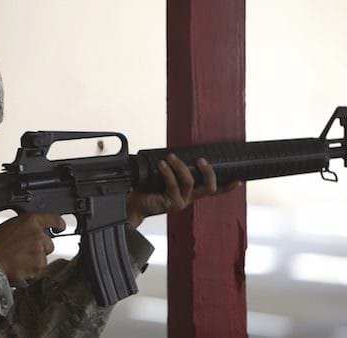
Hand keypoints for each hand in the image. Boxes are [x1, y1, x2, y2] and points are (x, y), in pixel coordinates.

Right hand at [0, 213, 65, 280]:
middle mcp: (38, 234)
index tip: (61, 227)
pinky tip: (19, 267)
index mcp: (30, 221)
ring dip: (35, 260)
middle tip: (24, 252)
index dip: (59, 224)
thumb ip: (26, 227)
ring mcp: (39, 250)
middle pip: (49, 243)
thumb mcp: (9, 226)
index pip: (53, 219)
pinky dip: (31, 270)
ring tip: (18, 260)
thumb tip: (32, 232)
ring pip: (44, 257)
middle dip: (40, 249)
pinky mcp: (38, 265)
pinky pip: (39, 269)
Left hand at [126, 154, 241, 228]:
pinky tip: (162, 164)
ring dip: (180, 166)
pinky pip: (173, 185)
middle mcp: (189, 198)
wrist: (133, 203)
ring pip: (189, 182)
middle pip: (209, 188)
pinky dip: (168, 172)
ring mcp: (181, 202)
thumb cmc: (148, 188)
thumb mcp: (163, 176)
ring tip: (170, 157)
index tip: (239, 180)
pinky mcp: (170, 204)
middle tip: (201, 159)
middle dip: (208, 172)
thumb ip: (173, 168)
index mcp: (191, 192)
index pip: (213, 190)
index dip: (227, 187)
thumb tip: (176, 150)